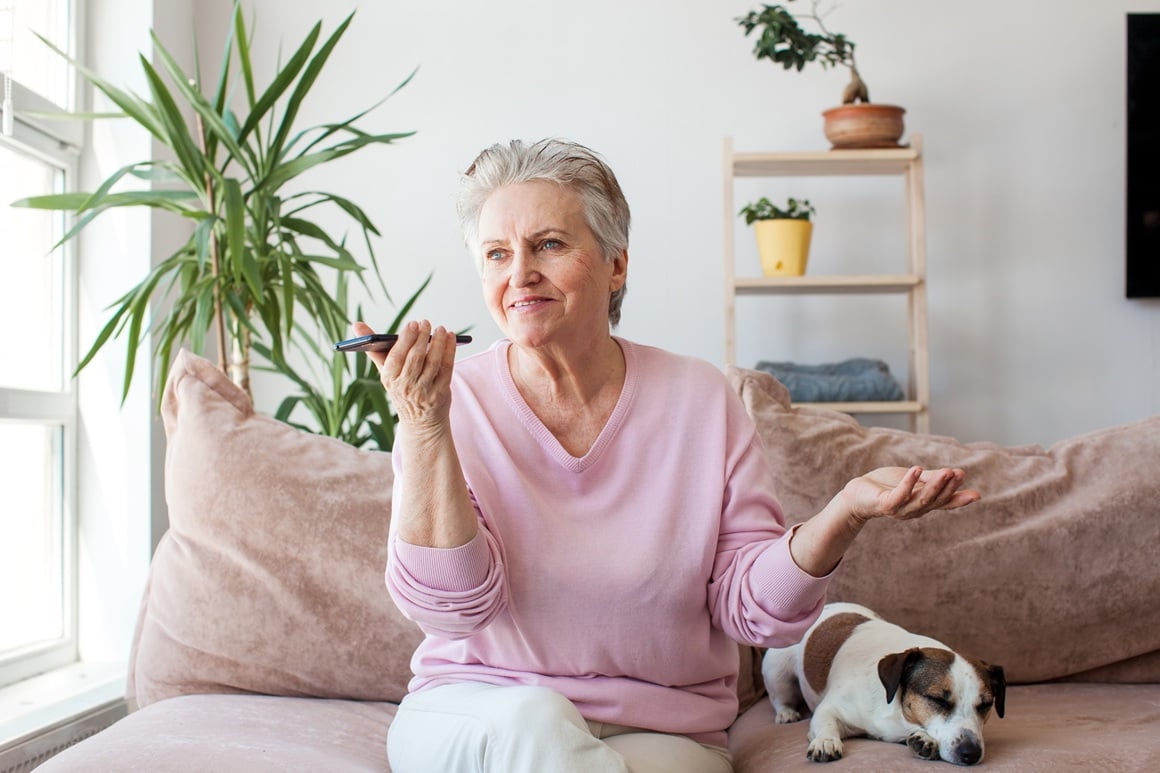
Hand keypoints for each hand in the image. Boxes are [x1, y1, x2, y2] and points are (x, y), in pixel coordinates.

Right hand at [352, 319, 457, 429]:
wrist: (419, 421)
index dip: (406, 339)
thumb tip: (356, 325)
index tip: (413, 324)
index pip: (397, 356)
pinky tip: (451, 338)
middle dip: (422, 337)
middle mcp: (406, 386)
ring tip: (441, 329)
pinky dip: (450, 351)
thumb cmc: (401, 387)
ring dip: (439, 343)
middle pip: (416, 357)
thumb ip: (374, 348)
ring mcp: (424, 391)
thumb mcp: (386, 371)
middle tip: (426, 322)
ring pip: (433, 362)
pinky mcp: (441, 393)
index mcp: (389, 378)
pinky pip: (446, 368)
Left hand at [840, 466, 979, 525]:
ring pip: (921, 499)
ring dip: (935, 485)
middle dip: (948, 487)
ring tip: (946, 471)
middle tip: (959, 473)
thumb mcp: (913, 479)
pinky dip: (909, 482)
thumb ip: (932, 477)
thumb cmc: (885, 486)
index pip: (944, 503)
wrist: (857, 494)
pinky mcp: (885, 505)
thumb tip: (957, 473)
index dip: (959, 500)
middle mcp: (914, 510)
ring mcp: (900, 509)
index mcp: (922, 503)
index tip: (977, 495)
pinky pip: (899, 494)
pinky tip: (917, 469)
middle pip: (935, 500)